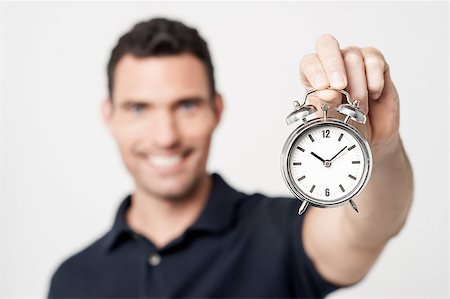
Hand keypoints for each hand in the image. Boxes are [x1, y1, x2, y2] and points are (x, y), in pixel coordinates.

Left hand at [299, 35, 400, 160]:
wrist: (371, 135)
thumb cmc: (345, 125)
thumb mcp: (330, 119)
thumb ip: (326, 104)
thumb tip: (327, 91)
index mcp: (314, 76)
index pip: (309, 62)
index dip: (314, 70)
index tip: (322, 87)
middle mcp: (333, 64)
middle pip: (327, 45)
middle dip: (332, 65)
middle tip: (340, 87)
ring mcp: (354, 61)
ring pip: (353, 56)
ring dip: (357, 86)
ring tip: (359, 107)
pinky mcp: (377, 64)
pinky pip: (374, 60)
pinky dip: (374, 79)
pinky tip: (374, 94)